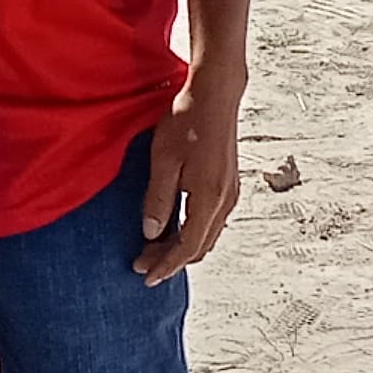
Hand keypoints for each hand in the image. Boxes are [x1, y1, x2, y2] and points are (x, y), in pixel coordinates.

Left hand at [136, 61, 246, 284]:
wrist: (216, 96)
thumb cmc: (188, 121)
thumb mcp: (163, 160)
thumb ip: (158, 199)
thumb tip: (152, 233)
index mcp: (208, 198)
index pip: (187, 247)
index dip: (165, 266)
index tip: (145, 276)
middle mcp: (224, 201)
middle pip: (199, 247)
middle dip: (170, 260)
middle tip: (142, 263)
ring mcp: (230, 193)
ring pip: (207, 236)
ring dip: (182, 247)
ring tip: (154, 249)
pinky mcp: (228, 185)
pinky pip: (212, 222)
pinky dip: (193, 232)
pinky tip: (175, 227)